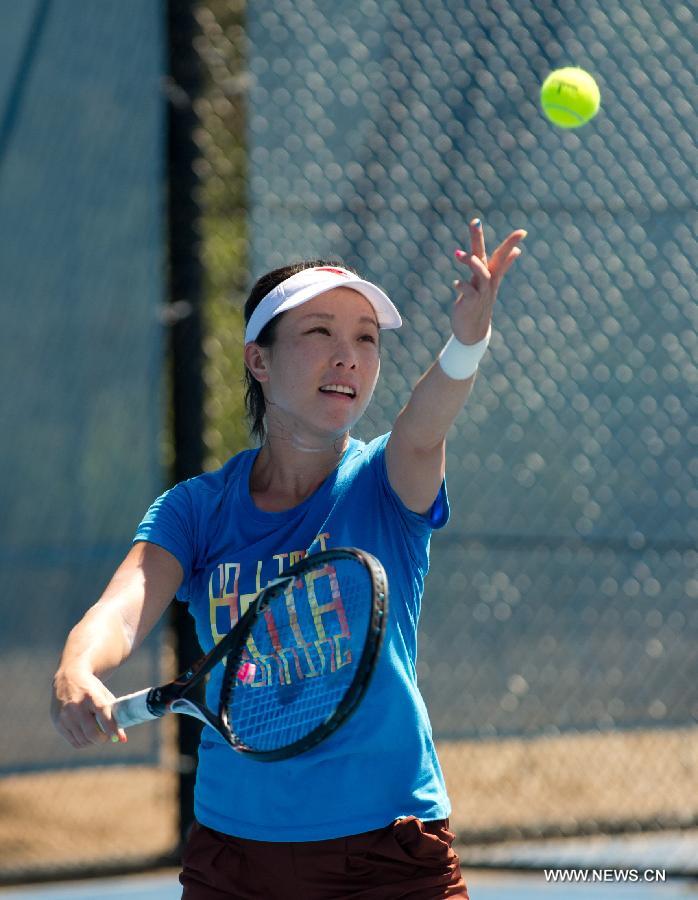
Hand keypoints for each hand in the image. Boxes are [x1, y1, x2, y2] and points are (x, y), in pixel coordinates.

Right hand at [51, 667, 126, 748]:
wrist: (69, 678)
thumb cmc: (92, 689)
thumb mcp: (105, 696)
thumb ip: (115, 716)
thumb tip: (123, 740)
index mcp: (91, 695)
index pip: (102, 714)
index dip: (110, 727)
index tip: (116, 735)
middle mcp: (76, 706)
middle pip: (91, 732)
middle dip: (102, 739)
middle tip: (107, 737)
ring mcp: (65, 715)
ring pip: (83, 740)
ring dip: (93, 741)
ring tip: (98, 734)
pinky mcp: (58, 722)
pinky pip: (74, 742)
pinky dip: (83, 742)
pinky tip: (87, 735)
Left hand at [452, 219, 525, 344]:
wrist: (473, 330)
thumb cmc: (479, 303)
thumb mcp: (491, 283)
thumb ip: (503, 266)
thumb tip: (517, 251)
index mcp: (491, 274)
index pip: (502, 255)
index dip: (512, 243)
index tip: (523, 231)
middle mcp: (488, 281)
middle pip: (489, 258)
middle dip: (481, 239)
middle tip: (475, 221)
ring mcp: (481, 292)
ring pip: (481, 275)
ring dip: (472, 263)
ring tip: (458, 254)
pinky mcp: (471, 303)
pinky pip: (469, 292)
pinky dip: (463, 286)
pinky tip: (456, 283)